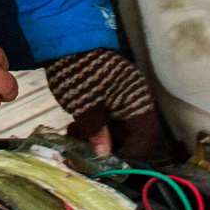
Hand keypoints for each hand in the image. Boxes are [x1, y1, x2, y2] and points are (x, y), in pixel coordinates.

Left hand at [45, 48, 162, 159]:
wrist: (64, 41)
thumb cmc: (77, 71)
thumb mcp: (84, 106)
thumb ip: (96, 132)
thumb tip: (104, 156)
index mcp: (136, 100)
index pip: (145, 138)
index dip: (130, 157)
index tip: (110, 169)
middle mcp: (135, 99)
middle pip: (133, 135)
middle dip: (112, 149)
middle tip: (89, 157)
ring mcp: (123, 96)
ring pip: (119, 127)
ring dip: (100, 139)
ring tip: (77, 142)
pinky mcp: (110, 94)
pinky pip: (109, 117)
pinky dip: (95, 127)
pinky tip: (75, 130)